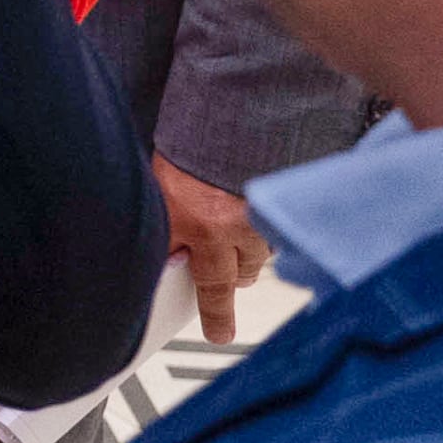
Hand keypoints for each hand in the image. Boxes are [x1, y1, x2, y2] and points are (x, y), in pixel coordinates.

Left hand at [160, 155, 274, 344]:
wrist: (229, 108)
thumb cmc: (188, 149)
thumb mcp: (157, 198)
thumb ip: (163, 235)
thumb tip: (164, 263)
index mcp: (208, 230)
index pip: (212, 288)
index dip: (217, 316)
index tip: (220, 335)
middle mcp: (245, 227)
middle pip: (243, 272)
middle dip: (228, 268)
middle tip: (213, 252)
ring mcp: (268, 213)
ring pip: (260, 249)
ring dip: (245, 243)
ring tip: (225, 220)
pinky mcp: (286, 196)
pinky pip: (276, 223)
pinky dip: (263, 220)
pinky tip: (245, 203)